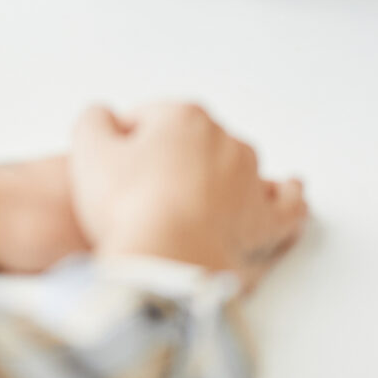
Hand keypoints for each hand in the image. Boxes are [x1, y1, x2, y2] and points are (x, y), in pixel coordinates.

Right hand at [68, 102, 307, 290]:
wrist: (166, 260)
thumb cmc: (128, 208)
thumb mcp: (90, 152)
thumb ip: (95, 122)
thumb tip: (105, 116)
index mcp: (186, 118)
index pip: (151, 119)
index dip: (126, 141)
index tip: (114, 165)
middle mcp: (225, 142)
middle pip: (194, 142)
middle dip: (172, 160)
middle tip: (144, 193)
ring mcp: (250, 181)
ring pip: (241, 168)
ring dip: (224, 176)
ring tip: (204, 195)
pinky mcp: (266, 221)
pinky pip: (287, 206)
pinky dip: (286, 200)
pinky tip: (287, 193)